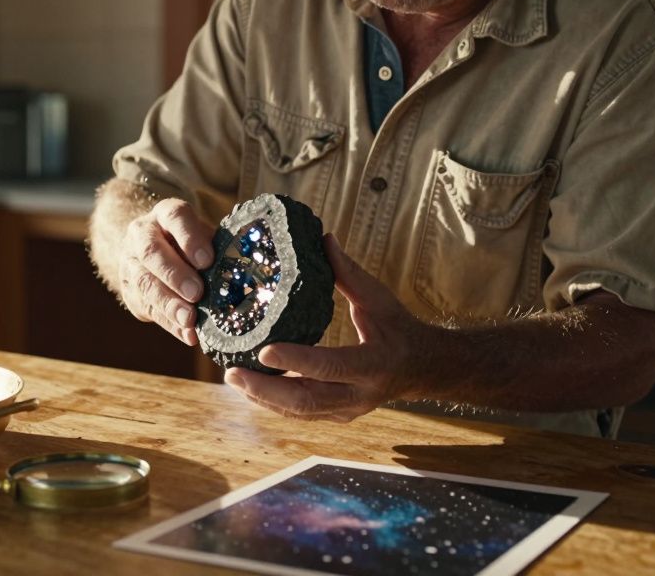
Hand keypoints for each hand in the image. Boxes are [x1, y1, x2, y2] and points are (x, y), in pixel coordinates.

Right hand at [119, 199, 215, 344]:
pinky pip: (148, 308)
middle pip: (152, 252)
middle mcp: (142, 234)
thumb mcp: (205, 236)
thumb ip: (218, 249)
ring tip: (190, 320)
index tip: (207, 260)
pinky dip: (169, 324)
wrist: (153, 249)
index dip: (190, 238)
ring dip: (169, 304)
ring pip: (144, 282)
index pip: (175, 217)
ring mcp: (131, 263)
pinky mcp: (130, 291)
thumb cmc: (192, 243)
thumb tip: (241, 275)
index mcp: (165, 214)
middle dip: (175, 274)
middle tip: (197, 293)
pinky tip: (187, 334)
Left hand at [223, 234, 431, 420]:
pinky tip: (249, 387)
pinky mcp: (337, 416)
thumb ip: (349, 274)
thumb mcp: (379, 299)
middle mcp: (359, 394)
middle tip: (232, 373)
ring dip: (262, 398)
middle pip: (307, 400)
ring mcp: (347, 410)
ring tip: (232, 378)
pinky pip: (300, 414)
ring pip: (300, 412)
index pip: (331, 365)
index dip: (297, 360)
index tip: (264, 349)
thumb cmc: (398, 328)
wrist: (422, 368)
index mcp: (373, 363)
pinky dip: (272, 402)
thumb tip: (324, 239)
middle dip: (266, 389)